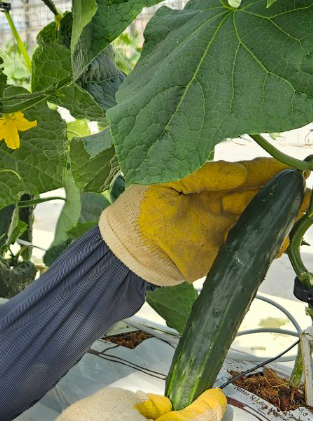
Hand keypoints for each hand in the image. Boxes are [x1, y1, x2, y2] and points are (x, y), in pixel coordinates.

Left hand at [99, 157, 308, 285]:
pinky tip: (281, 237)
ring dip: (282, 215)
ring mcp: (223, 229)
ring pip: (261, 221)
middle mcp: (219, 204)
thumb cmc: (137, 210)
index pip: (244, 174)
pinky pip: (251, 248)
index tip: (290, 167)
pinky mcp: (222, 254)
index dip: (267, 171)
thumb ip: (201, 175)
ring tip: (301, 207)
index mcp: (207, 184)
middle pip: (259, 196)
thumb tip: (239, 174)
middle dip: (282, 191)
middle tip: (304, 187)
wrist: (125, 252)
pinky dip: (268, 244)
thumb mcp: (166, 182)